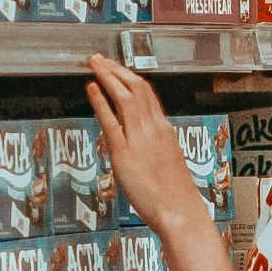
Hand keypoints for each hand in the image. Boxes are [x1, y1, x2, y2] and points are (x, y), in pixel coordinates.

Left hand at [85, 55, 202, 236]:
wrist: (179, 211)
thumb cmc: (174, 194)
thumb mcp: (167, 162)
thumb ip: (154, 147)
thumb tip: (140, 143)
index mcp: (164, 129)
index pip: (148, 93)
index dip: (130, 77)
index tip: (117, 69)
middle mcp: (154, 128)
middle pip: (137, 88)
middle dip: (117, 69)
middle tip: (100, 59)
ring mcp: (139, 139)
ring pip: (125, 96)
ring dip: (108, 76)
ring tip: (94, 65)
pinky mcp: (124, 152)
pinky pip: (111, 120)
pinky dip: (101, 101)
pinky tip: (92, 89)